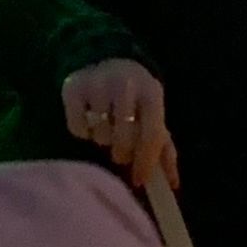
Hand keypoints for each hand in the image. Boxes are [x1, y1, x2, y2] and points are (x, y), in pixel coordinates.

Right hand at [60, 59, 178, 197]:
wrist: (107, 62)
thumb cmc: (135, 100)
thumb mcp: (153, 117)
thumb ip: (164, 151)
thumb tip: (172, 184)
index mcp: (151, 92)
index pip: (151, 134)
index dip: (145, 161)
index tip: (138, 180)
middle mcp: (125, 84)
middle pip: (123, 138)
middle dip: (122, 152)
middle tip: (120, 151)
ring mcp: (97, 83)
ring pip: (99, 134)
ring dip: (102, 139)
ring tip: (106, 129)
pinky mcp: (73, 87)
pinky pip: (77, 127)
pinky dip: (82, 132)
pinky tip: (89, 122)